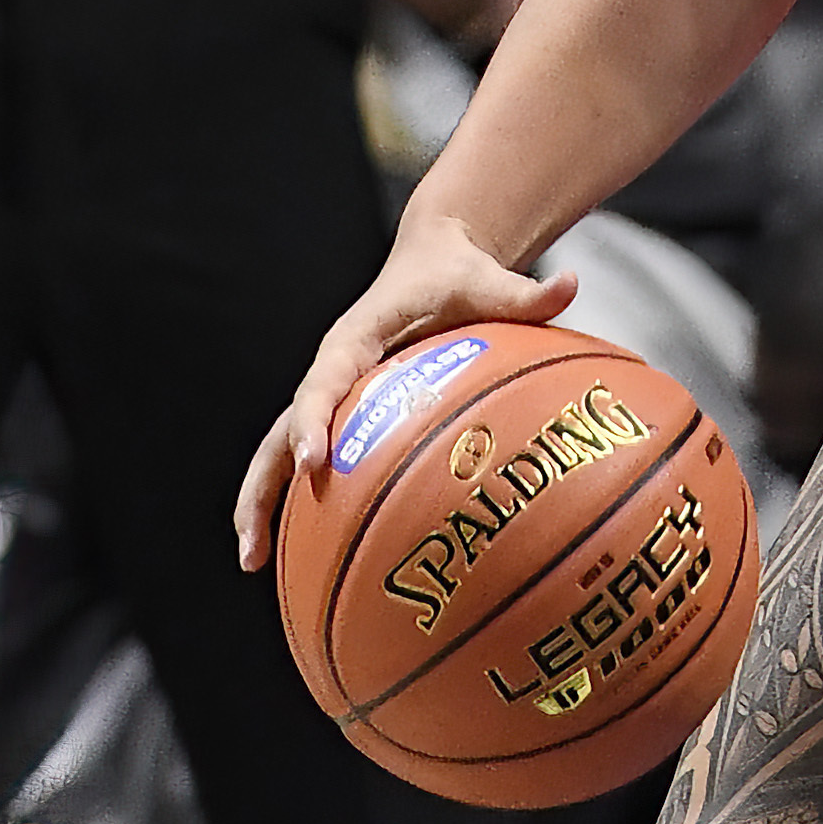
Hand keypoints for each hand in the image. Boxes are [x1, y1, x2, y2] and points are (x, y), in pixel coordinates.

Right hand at [231, 204, 579, 571]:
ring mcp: (332, 396)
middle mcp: (332, 370)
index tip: (314, 463)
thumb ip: (527, 294)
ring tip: (251, 565)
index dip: (314, 420)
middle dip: (264, 486)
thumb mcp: (490, 281)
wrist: (430, 258)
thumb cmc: (459, 274)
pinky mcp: (342, 413)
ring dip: (262, 504)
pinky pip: (312, 460)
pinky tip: (305, 555)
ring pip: (280, 454)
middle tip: (251, 544)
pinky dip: (301, 503)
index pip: (325, 381)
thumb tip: (572, 283)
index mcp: (356, 337)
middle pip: (282, 431)